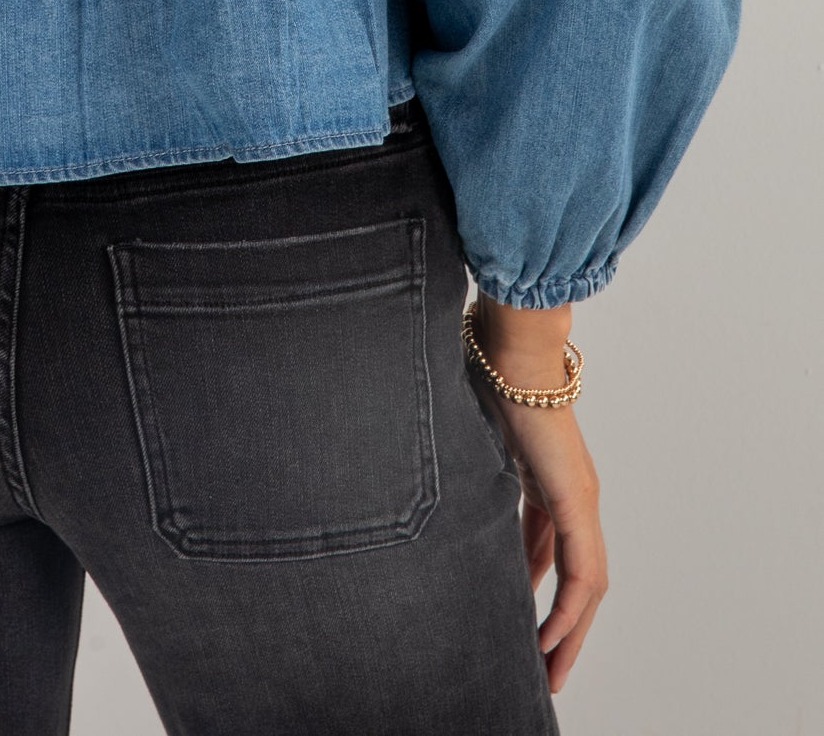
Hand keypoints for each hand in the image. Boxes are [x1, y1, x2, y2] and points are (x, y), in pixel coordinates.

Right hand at [472, 295, 608, 694]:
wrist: (508, 347)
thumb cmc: (486, 376)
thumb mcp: (474, 441)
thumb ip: (468, 471)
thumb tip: (431, 483)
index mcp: (549, 484)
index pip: (551, 554)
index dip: (541, 595)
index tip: (524, 629)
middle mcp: (573, 497)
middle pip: (575, 579)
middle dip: (561, 628)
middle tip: (545, 670)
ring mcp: (579, 499)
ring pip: (586, 585)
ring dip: (569, 631)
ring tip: (550, 670)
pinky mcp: (576, 499)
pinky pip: (582, 572)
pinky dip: (569, 609)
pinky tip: (551, 638)